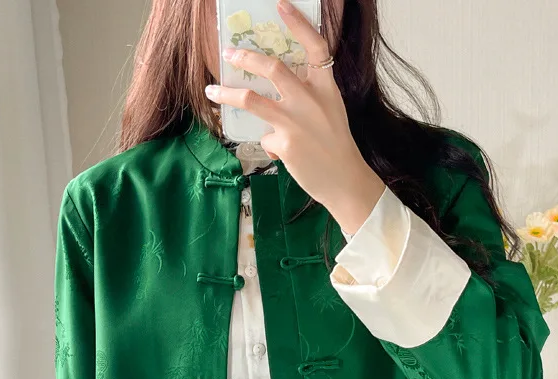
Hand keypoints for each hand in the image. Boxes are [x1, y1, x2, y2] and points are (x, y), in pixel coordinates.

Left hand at [206, 0, 384, 234]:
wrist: (345, 180)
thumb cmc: (336, 147)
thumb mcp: (329, 114)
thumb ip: (306, 100)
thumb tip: (274, 103)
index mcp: (326, 88)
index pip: (315, 47)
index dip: (298, 24)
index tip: (281, 6)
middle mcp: (310, 100)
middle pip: (273, 68)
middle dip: (247, 57)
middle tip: (229, 51)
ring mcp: (296, 121)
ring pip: (252, 98)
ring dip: (227, 93)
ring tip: (212, 89)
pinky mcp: (285, 143)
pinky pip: (265, 136)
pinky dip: (270, 144)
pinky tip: (283, 154)